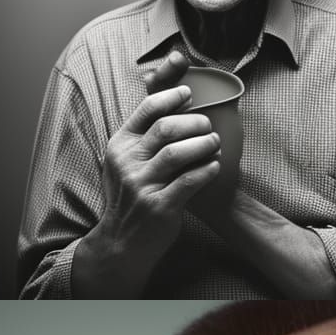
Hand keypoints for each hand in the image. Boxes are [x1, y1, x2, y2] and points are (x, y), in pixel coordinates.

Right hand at [92, 50, 220, 273]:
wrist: (123, 241)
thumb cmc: (132, 197)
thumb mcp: (125, 163)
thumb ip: (143, 139)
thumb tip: (173, 108)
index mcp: (120, 145)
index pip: (146, 109)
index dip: (171, 96)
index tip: (189, 94)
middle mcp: (128, 162)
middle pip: (167, 128)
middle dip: (195, 122)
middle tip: (209, 127)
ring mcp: (143, 185)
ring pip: (179, 152)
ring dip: (204, 144)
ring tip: (215, 144)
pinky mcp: (160, 206)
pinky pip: (190, 181)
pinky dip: (207, 170)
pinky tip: (215, 166)